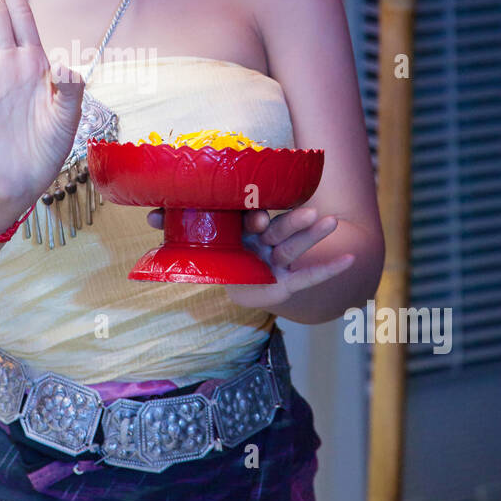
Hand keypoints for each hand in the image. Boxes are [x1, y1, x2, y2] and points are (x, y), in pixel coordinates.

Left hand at [145, 204, 354, 306]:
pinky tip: (351, 258)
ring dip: (312, 235)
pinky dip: (329, 267)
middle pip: (278, 230)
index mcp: (242, 233)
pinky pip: (311, 275)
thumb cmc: (221, 265)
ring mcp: (278, 261)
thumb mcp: (201, 250)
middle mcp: (263, 243)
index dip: (252, 219)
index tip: (254, 219)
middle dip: (293, 222)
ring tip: (330, 221)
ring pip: (295, 246)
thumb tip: (148, 214)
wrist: (244, 288)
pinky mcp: (289, 283)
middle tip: (309, 212)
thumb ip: (178, 229)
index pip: (247, 221)